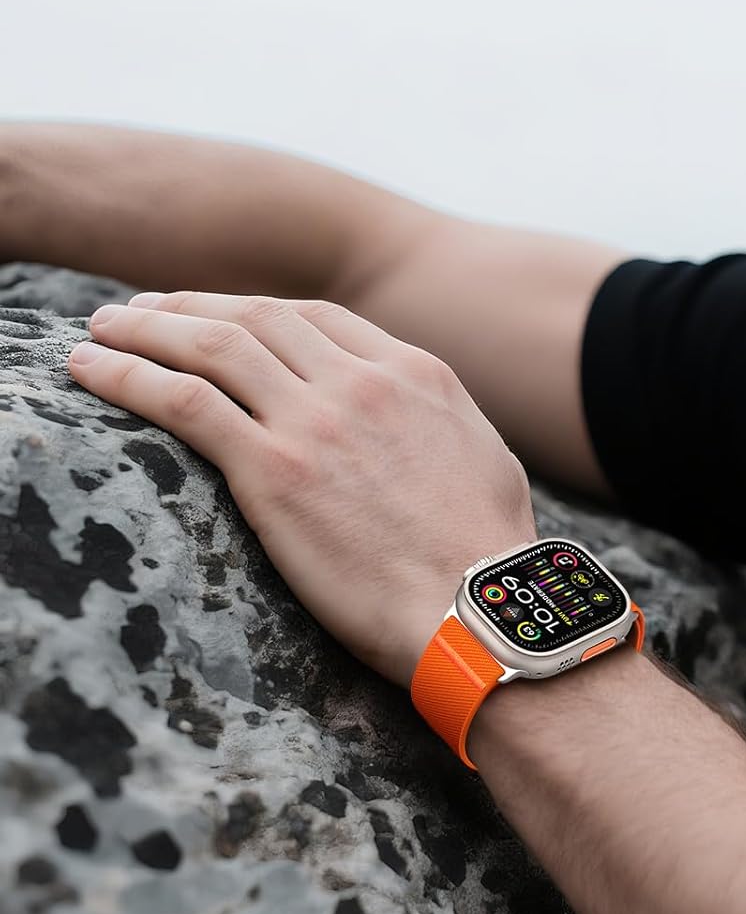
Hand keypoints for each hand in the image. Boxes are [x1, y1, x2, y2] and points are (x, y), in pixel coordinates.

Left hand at [68, 291, 537, 685]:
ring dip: (146, 329)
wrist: (477, 607)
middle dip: (191, 307)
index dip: (255, 310)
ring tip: (101, 330)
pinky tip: (90, 371)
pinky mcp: (274, 469)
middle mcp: (363, 382)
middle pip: (258, 317)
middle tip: (142, 313)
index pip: (318, 318)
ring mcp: (317, 420)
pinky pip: (183, 401)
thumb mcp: (484, 459)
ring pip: (212, 344)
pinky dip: (127, 376)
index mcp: (417, 374)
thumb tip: (418, 424)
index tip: (218, 317)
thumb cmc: (488, 554)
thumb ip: (438, 423)